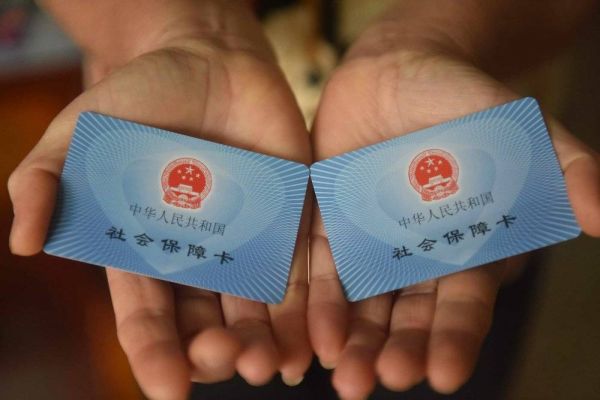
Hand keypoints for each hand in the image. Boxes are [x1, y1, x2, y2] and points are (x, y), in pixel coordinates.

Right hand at [8, 2, 311, 398]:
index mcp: (147, 252)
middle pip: (208, 323)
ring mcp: (248, 242)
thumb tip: (24, 242)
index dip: (154, 352)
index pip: (148, 316)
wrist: (208, 61)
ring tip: (271, 365)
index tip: (166, 385)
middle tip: (226, 360)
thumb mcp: (80, 132)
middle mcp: (200, 258)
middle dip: (217, 351)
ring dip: (266, 342)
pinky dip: (310, 305)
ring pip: (259, 308)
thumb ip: (46, 180)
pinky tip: (315, 337)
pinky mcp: (291, 219)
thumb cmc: (139, 97)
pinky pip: (304, 268)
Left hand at [308, 43, 599, 399]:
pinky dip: (317, 303)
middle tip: (387, 380)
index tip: (445, 373)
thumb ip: (562, 165)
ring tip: (346, 379)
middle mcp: (418, 257)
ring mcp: (372, 246)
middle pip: (410, 315)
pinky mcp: (330, 228)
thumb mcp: (517, 126)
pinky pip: (321, 270)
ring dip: (355, 343)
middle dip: (400, 350)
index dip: (458, 337)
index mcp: (468, 246)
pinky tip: (314, 336)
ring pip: (364, 305)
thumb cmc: (464, 98)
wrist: (395, 71)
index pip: (466, 302)